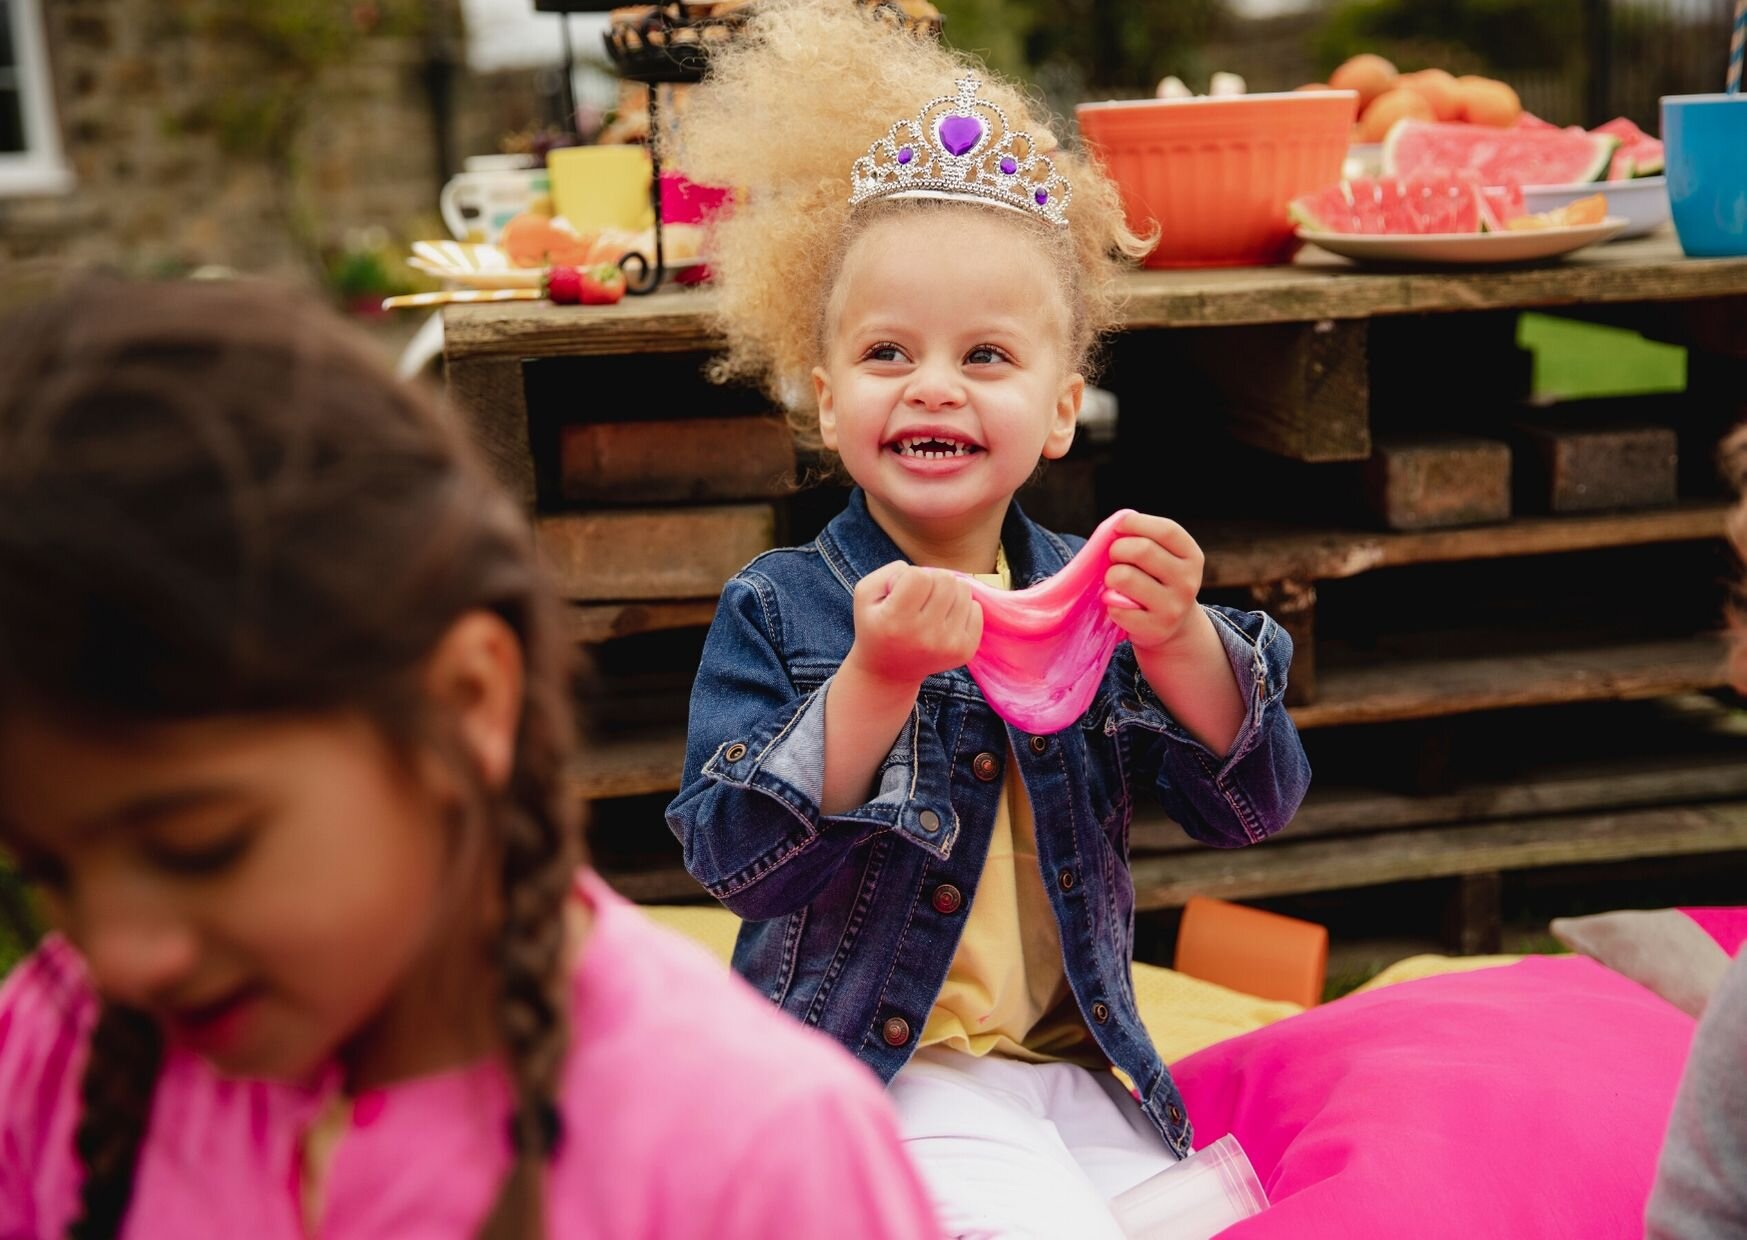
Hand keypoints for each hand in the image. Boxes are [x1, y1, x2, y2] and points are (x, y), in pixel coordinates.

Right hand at [845, 561, 983, 688]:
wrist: (888, 671)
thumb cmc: (876, 625)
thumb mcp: (865, 594)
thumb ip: (890, 572)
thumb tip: (925, 572)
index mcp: (896, 620)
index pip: (919, 575)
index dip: (911, 576)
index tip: (903, 591)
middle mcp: (924, 635)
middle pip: (946, 579)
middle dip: (933, 580)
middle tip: (921, 597)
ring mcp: (948, 645)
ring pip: (964, 590)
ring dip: (949, 592)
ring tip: (932, 607)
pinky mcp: (965, 650)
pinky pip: (976, 609)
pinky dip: (962, 608)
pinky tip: (944, 620)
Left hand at [1104, 512, 1211, 653]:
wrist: (1173, 625)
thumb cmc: (1157, 579)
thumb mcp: (1162, 557)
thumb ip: (1143, 538)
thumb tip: (1112, 528)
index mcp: (1191, 556)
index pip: (1166, 530)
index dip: (1136, 523)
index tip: (1119, 526)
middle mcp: (1188, 581)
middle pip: (1141, 550)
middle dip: (1117, 549)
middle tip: (1115, 558)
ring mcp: (1174, 607)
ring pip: (1124, 576)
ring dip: (1110, 576)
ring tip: (1115, 581)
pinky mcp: (1156, 629)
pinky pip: (1116, 607)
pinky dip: (1110, 604)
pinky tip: (1120, 605)